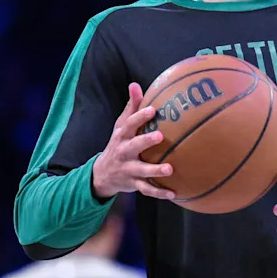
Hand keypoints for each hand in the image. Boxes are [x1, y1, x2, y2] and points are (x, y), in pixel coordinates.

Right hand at [92, 82, 175, 200]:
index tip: (153, 110)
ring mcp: (128, 169)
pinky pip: (147, 189)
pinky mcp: (133, 184)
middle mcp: (124, 152)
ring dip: (155, 170)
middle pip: (133, 146)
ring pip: (141, 170)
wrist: (103, 174)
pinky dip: (159, 192)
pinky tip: (173, 193)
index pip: (129, 124)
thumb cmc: (118, 143)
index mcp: (122, 136)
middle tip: (160, 136)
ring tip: (170, 169)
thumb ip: (131, 107)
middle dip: (145, 141)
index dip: (140, 117)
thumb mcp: (121, 126)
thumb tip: (135, 84)